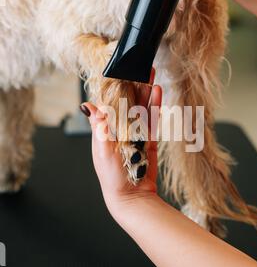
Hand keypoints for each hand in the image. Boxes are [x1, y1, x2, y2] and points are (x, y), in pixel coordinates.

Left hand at [81, 70, 161, 218]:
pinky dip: (154, 107)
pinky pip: (152, 121)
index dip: (115, 87)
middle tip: (140, 67)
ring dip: (146, 92)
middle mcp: (119, 131)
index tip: (120, 71)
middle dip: (134, 85)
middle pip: (128, 103)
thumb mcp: (103, 150)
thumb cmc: (113, 177)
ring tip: (151, 75)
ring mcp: (135, 135)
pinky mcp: (148, 142)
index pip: (109, 104)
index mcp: (104, 131)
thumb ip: (100, 126)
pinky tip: (157, 94)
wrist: (132, 198)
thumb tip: (89, 105)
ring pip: (141, 109)